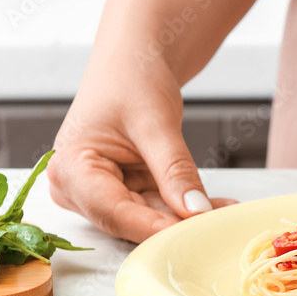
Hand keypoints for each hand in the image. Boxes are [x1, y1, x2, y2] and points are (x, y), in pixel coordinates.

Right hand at [48, 62, 234, 242]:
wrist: (135, 61)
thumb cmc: (131, 78)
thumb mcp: (156, 124)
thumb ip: (174, 170)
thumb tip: (195, 210)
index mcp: (71, 169)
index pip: (114, 213)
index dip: (155, 228)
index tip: (193, 234)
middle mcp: (78, 188)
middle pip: (131, 221)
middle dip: (175, 225)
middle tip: (217, 227)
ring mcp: (100, 192)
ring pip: (149, 218)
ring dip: (186, 217)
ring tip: (225, 214)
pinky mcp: (124, 192)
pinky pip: (158, 207)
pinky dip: (186, 206)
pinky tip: (217, 206)